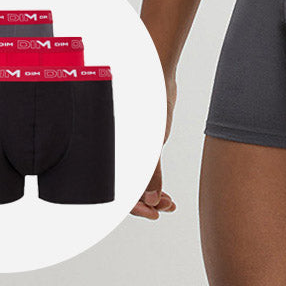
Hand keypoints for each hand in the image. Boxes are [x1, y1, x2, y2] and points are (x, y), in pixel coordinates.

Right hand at [132, 73, 177, 219]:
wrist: (154, 72)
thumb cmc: (149, 99)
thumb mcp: (153, 139)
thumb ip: (151, 170)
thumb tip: (151, 199)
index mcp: (116, 154)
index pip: (120, 193)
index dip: (136, 208)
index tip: (156, 213)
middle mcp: (120, 153)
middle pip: (127, 191)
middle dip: (146, 204)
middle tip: (167, 207)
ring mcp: (129, 149)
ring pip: (135, 182)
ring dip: (150, 195)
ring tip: (168, 202)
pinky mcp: (139, 142)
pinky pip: (141, 169)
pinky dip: (151, 181)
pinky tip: (163, 190)